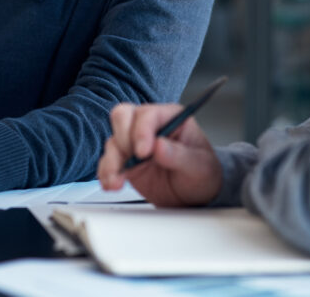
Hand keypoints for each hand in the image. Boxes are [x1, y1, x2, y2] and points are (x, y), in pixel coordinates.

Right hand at [97, 103, 221, 206]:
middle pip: (123, 117)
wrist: (196, 194)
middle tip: (132, 160)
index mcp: (171, 118)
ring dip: (112, 161)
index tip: (144, 152)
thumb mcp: (199, 166)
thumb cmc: (202, 173)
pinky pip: (108, 162)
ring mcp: (134, 143)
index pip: (149, 115)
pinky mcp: (125, 161)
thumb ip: (180, 155)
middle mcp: (149, 126)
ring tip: (117, 181)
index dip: (142, 131)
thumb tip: (160, 146)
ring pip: (113, 141)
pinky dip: (106, 173)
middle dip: (123, 139)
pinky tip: (112, 184)